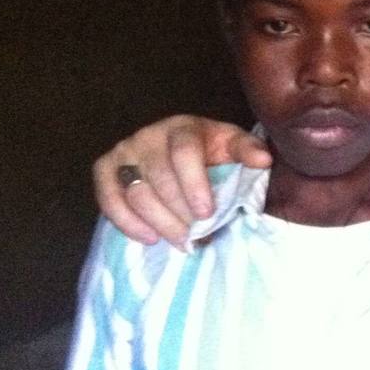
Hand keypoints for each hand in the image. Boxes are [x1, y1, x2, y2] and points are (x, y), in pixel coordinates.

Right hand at [93, 115, 271, 244]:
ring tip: (180, 241)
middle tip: (196, 236)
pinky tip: (150, 238)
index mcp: (182, 127)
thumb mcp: (233, 147)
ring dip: (158, 222)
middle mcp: (148, 135)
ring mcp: (124, 151)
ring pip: (134, 191)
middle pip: (158, 177)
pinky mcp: (105, 169)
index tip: (207, 213)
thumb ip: (248, 151)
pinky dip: (127, 222)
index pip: (183, 153)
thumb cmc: (211, 152)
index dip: (194, 184)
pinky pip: (108, 198)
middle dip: (179, 211)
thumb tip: (263, 160)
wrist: (181, 150)